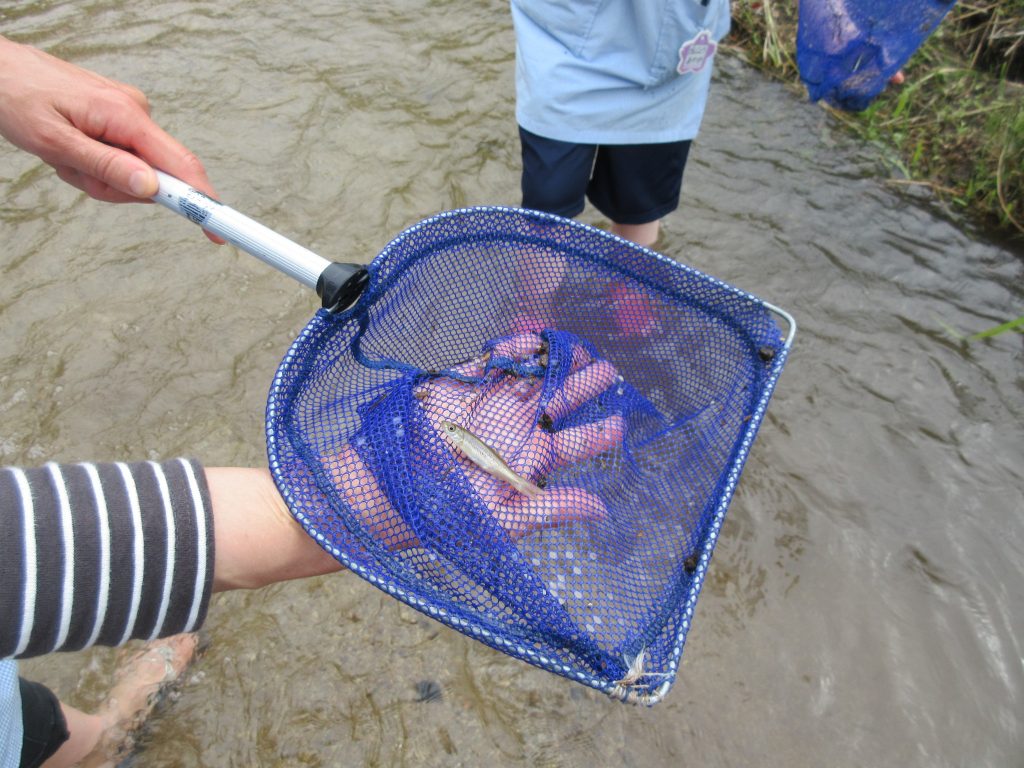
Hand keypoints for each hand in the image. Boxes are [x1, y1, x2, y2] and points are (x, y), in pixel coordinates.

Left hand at [0, 35, 216, 207]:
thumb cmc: (15, 96)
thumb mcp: (54, 142)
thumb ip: (106, 167)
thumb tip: (153, 191)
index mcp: (126, 115)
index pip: (181, 165)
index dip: (202, 201)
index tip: (218, 231)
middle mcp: (136, 111)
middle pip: (152, 176)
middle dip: (114, 187)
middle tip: (73, 173)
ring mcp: (129, 113)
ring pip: (133, 170)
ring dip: (98, 175)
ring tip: (63, 156)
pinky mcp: (119, 117)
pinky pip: (121, 157)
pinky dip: (95, 162)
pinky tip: (70, 148)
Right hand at [331, 332, 624, 548]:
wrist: (385, 493)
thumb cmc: (445, 514)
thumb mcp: (504, 519)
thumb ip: (552, 509)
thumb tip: (603, 509)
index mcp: (529, 462)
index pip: (575, 444)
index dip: (600, 432)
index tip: (622, 421)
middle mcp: (514, 430)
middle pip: (560, 403)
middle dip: (585, 386)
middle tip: (611, 372)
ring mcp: (489, 405)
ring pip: (533, 378)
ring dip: (557, 363)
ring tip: (582, 347)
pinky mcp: (461, 387)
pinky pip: (492, 362)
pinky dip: (512, 350)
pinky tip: (535, 339)